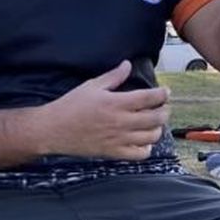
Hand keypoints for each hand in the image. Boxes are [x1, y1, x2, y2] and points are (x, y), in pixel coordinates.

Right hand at [36, 61, 169, 159]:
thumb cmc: (70, 106)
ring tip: (154, 123)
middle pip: (156, 118)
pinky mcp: (113, 153)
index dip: (163, 94)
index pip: (150, 98)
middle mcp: (121, 122)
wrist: (53, 129)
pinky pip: (139, 154)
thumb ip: (113, 76)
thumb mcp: (92, 86)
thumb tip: (127, 64)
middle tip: (163, 107)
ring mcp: (118, 139)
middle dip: (165, 111)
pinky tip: (143, 141)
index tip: (166, 92)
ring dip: (158, 128)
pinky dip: (147, 148)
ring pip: (151, 136)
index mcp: (116, 103)